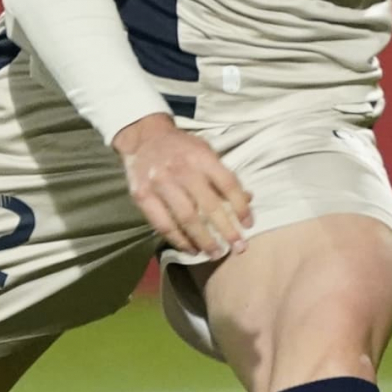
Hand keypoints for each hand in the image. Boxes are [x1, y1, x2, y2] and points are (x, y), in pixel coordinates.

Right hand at [112, 114, 250, 257]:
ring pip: (186, 218)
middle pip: (208, 205)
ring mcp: (160, 183)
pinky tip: (191, 249)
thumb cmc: (181, 148)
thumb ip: (223, 175)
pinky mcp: (142, 196)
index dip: (240, 206)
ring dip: (203, 240)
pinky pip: (163, 225)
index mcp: (201, 156)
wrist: (143, 137)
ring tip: (215, 254)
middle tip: (238, 248)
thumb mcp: (205, 152)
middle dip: (226, 230)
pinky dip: (179, 240)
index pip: (227, 183)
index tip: (249, 225)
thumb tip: (248, 199)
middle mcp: (181, 169)